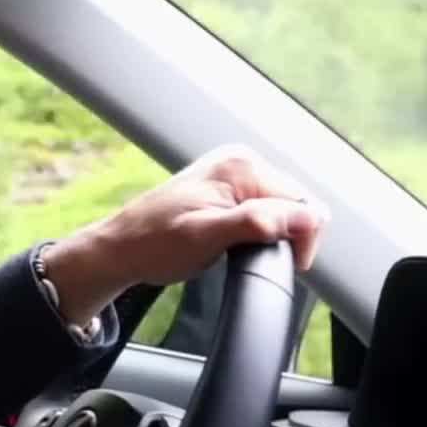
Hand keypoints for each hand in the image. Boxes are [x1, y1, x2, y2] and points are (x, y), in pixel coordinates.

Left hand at [40, 145, 329, 323]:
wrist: (121, 249)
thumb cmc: (154, 243)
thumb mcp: (206, 237)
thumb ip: (257, 223)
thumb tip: (305, 217)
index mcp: (241, 165)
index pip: (305, 202)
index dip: (302, 239)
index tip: (286, 265)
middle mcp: (241, 161)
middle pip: (296, 204)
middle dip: (286, 236)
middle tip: (252, 258)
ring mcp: (234, 174)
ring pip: (283, 210)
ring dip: (273, 235)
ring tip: (240, 251)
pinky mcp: (228, 189)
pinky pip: (265, 211)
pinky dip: (260, 232)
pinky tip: (239, 244)